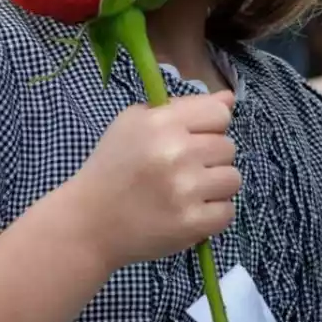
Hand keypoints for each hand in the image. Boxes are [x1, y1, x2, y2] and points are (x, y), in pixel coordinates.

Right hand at [61, 93, 240, 270]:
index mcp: (160, 124)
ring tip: (186, 192)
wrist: (89, 222)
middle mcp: (176, 153)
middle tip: (181, 170)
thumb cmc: (112, 167)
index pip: (219, 114)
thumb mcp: (133, 124)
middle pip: (228, 147)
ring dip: (214, 186)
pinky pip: (228, 211)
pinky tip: (187, 212)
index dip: (209, 126)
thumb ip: (182, 107)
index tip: (191, 139)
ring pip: (232, 179)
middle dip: (209, 158)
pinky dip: (212, 214)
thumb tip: (229, 99)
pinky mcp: (192, 223)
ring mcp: (186, 190)